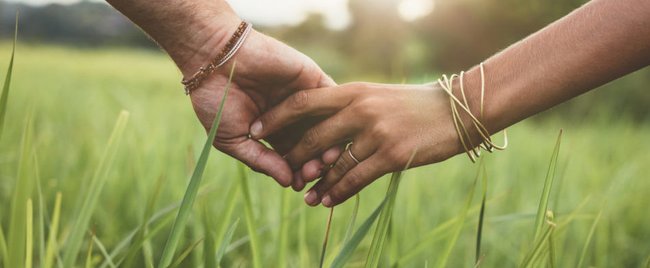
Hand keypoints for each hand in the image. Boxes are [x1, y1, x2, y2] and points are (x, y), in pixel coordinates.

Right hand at [188, 27, 342, 186]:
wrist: (214, 59)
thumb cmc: (216, 100)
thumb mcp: (233, 139)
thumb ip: (261, 161)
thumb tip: (288, 183)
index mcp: (273, 133)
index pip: (293, 158)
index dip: (297, 172)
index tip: (298, 184)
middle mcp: (292, 117)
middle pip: (313, 145)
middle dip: (315, 162)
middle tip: (313, 172)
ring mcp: (304, 98)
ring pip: (326, 125)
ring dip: (328, 143)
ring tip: (325, 158)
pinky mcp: (312, 78)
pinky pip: (332, 98)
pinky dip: (335, 115)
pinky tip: (333, 131)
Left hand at [250, 82, 480, 205]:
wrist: (456, 110)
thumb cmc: (413, 105)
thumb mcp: (377, 96)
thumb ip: (349, 107)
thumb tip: (320, 128)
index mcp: (353, 91)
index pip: (303, 102)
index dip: (276, 117)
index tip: (257, 129)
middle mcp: (360, 109)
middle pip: (313, 138)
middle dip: (294, 159)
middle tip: (285, 174)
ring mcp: (375, 133)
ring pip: (333, 164)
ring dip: (317, 184)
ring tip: (304, 197)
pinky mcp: (391, 155)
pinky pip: (355, 179)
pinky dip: (338, 192)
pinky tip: (328, 201)